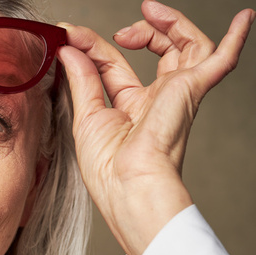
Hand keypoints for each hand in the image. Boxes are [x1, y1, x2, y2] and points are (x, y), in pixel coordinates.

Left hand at [57, 0, 253, 254]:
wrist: (128, 183)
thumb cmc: (108, 168)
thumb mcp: (86, 115)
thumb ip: (81, 78)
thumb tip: (70, 48)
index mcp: (131, 109)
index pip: (115, 65)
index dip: (94, 46)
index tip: (72, 35)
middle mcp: (157, 100)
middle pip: (158, 51)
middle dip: (138, 31)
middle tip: (118, 29)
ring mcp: (176, 94)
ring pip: (187, 46)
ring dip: (169, 24)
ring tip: (149, 13)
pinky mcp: (192, 91)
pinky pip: (222, 60)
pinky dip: (235, 38)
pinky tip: (244, 18)